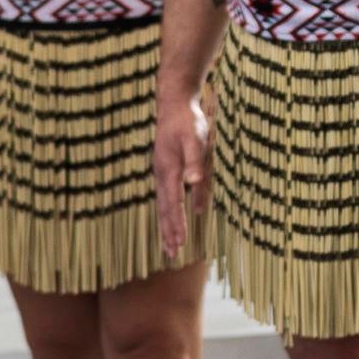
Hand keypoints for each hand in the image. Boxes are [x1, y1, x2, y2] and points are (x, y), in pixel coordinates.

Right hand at [153, 93, 209, 262]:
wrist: (174, 104)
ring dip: (166, 225)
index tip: (180, 242)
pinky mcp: (166, 170)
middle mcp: (162, 174)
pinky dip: (168, 212)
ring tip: (169, 245)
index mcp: (169, 169)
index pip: (174, 203)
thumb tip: (195, 181)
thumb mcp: (195, 138)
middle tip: (171, 254)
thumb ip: (195, 160)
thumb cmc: (187, 121)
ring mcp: (162, 172)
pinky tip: (172, 220)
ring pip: (163, 205)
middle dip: (168, 231)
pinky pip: (166, 196)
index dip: (177, 222)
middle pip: (164, 209)